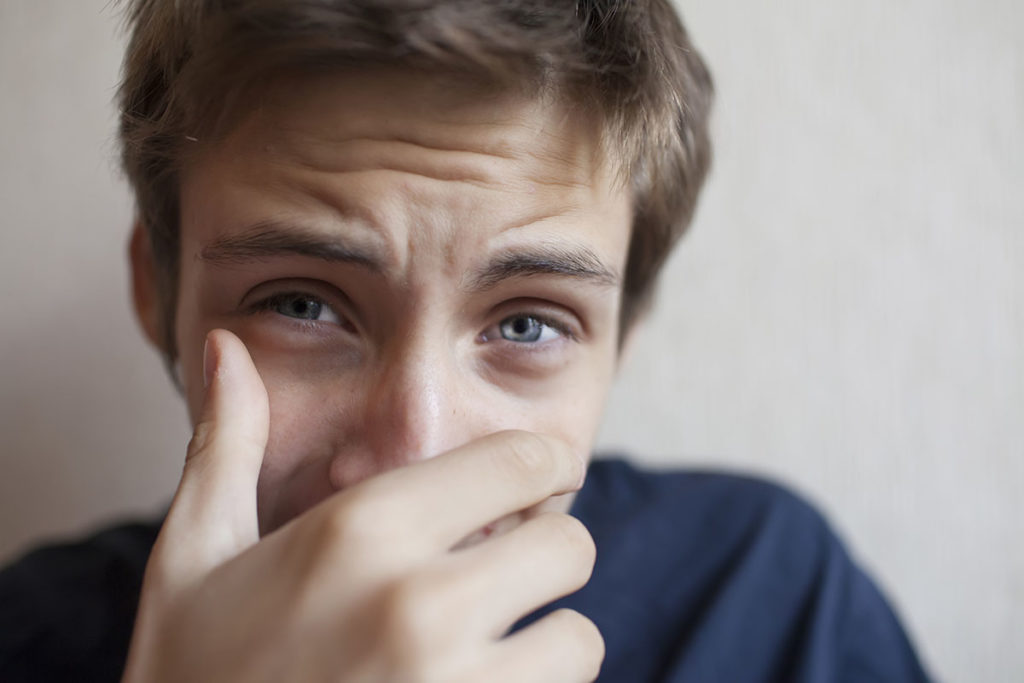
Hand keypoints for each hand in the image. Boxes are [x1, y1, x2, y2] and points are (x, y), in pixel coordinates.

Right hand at [122, 329, 603, 681]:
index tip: (527, 488)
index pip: (523, 461)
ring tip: (479, 647)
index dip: (537, 469)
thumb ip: (226, 447)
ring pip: (577, 639)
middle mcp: (421, 606)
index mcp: (361, 533)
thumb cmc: (191, 675)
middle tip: (495, 575)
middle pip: (569, 545)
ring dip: (542, 638)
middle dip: (541, 555)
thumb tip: (225, 347)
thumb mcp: (194, 559)